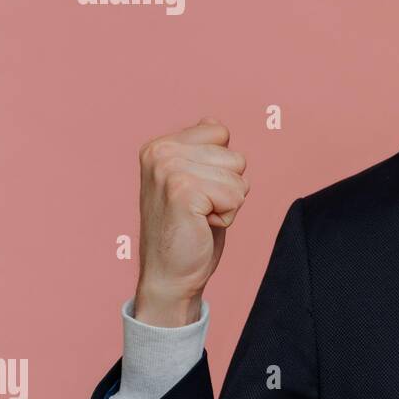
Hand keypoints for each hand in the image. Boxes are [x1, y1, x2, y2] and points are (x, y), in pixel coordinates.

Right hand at [134, 116, 249, 326]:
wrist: (169, 276)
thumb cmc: (188, 231)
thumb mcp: (195, 182)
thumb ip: (202, 151)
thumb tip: (213, 122)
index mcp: (160, 145)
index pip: (221, 133)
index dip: (222, 168)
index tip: (198, 192)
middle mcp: (160, 152)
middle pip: (235, 156)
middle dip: (228, 187)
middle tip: (199, 209)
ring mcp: (169, 169)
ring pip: (239, 177)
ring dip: (228, 203)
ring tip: (200, 217)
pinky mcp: (182, 190)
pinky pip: (236, 195)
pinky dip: (228, 216)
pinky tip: (202, 225)